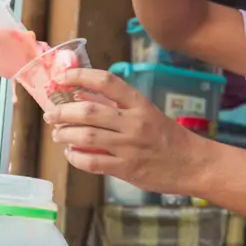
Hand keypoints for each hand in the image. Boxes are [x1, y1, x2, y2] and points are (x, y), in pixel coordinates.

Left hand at [44, 69, 211, 194]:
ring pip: (86, 136)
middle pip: (88, 111)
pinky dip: (76, 157)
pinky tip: (72, 154)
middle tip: (52, 114)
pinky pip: (93, 162)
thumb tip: (81, 97)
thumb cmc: (168, 137)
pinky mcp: (127, 169)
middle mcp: (134, 122)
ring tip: (57, 135)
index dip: (80, 76)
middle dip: (63, 112)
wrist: (193, 164)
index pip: (106, 81)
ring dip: (65, 134)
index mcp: (139, 104)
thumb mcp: (147, 113)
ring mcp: (130, 146)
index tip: (62, 79)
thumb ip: (117, 106)